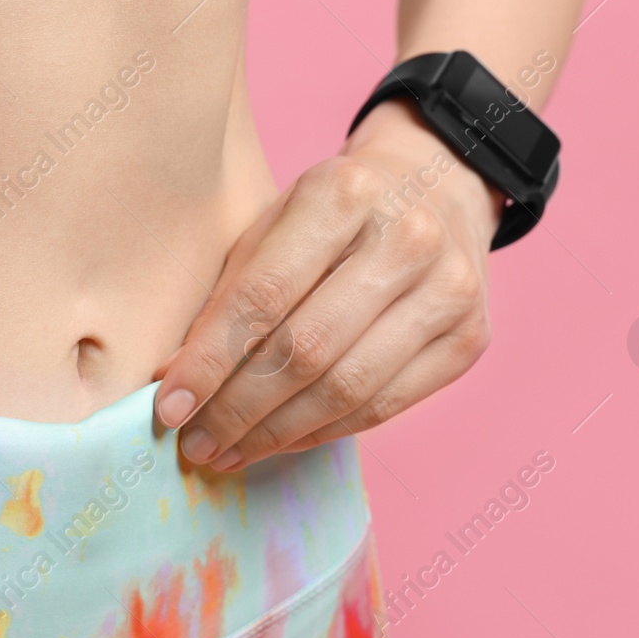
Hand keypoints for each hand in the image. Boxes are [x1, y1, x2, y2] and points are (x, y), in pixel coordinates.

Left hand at [153, 98, 503, 471]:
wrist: (436, 185)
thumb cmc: (331, 211)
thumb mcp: (274, 220)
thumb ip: (230, 291)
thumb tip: (175, 379)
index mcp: (344, 193)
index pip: (264, 295)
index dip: (210, 359)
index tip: (168, 406)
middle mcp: (408, 239)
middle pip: (306, 350)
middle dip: (237, 408)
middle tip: (193, 442)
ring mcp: (449, 291)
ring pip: (347, 389)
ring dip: (275, 433)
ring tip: (226, 452)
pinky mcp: (470, 339)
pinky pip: (384, 406)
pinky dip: (321, 432)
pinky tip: (278, 441)